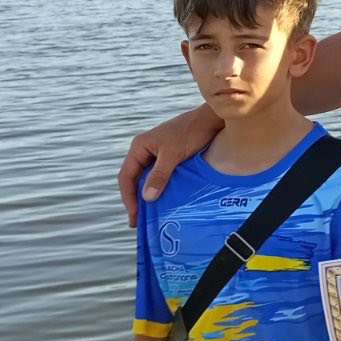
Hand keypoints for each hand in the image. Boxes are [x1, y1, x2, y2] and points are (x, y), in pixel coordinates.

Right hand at [117, 105, 222, 224]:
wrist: (213, 118)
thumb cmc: (192, 131)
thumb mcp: (173, 154)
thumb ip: (159, 175)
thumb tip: (146, 198)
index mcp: (140, 146)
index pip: (126, 176)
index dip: (128, 197)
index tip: (134, 215)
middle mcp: (145, 149)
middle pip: (135, 179)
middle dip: (135, 199)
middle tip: (138, 222)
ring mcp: (158, 153)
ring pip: (148, 178)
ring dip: (147, 195)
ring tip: (150, 216)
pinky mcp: (171, 156)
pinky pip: (160, 176)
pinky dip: (159, 188)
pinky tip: (164, 201)